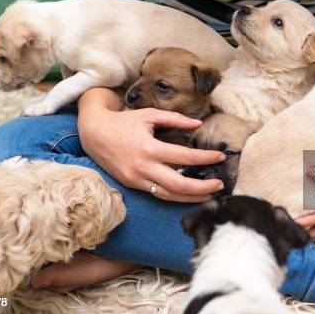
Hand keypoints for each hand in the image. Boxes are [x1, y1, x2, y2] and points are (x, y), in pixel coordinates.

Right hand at [78, 88, 225, 201]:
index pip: (185, 156)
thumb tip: (198, 124)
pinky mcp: (133, 185)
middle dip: (203, 187)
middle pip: (179, 185)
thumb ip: (175, 119)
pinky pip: (158, 194)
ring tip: (210, 195)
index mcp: (149, 148)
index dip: (205, 158)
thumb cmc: (123, 122)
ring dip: (191, 197)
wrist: (93, 133)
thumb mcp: (149, 115)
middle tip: (220, 184)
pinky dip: (175, 197)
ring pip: (169, 196)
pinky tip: (189, 195)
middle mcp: (143, 167)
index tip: (221, 157)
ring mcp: (137, 179)